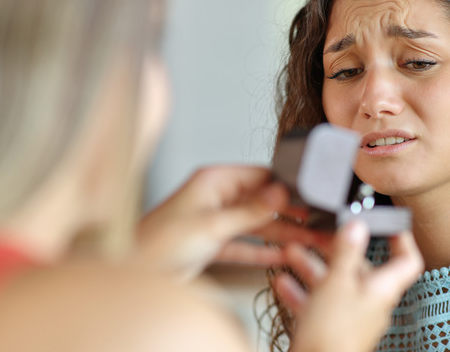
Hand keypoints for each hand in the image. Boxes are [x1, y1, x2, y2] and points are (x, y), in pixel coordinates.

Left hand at [136, 165, 323, 278]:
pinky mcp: (212, 244)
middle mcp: (215, 197)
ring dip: (283, 234)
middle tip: (316, 223)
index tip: (309, 196)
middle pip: (262, 202)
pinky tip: (283, 254)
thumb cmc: (157, 242)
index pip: (259, 175)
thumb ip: (249, 210)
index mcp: (213, 180)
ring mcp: (215, 221)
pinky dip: (264, 251)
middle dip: (290, 214)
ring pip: (257, 225)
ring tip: (310, 241)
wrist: (133, 273)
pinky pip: (246, 245)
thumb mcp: (211, 224)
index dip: (286, 186)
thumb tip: (280, 193)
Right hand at [273, 221, 422, 351]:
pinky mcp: (331, 329)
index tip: (389, 225)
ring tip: (293, 253)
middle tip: (321, 234)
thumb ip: (347, 252)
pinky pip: (319, 304)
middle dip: (337, 250)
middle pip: (360, 269)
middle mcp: (370, 303)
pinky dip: (303, 291)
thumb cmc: (332, 335)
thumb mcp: (336, 282)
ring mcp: (351, 318)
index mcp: (382, 290)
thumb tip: (358, 227)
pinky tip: (284, 282)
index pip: (407, 261)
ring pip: (335, 284)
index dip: (401, 240)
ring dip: (314, 267)